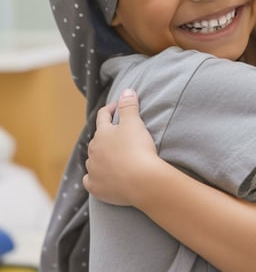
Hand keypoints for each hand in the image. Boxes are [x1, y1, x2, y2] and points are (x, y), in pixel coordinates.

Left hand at [83, 89, 156, 205]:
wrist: (141, 181)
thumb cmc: (137, 148)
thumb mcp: (134, 122)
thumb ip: (128, 105)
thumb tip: (126, 90)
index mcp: (101, 134)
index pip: (103, 116)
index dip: (111, 109)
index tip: (118, 106)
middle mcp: (93, 152)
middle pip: (97, 139)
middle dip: (106, 135)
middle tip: (119, 133)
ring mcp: (93, 171)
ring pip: (93, 160)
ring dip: (101, 156)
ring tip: (112, 156)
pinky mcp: (96, 188)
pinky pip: (91, 180)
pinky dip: (96, 177)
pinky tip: (102, 177)